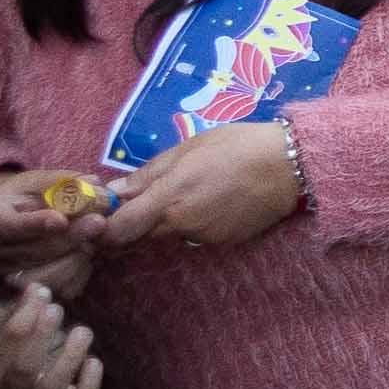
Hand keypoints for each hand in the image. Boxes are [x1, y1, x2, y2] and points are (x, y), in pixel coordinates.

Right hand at [0, 164, 107, 291]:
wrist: (0, 225)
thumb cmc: (19, 199)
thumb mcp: (32, 182)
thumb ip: (60, 182)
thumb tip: (93, 182)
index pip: (8, 226)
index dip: (35, 224)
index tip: (61, 219)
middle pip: (34, 251)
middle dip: (70, 237)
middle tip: (99, 222)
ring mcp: (10, 275)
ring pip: (48, 274)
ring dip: (77, 255)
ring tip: (95, 237)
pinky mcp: (29, 288)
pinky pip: (60, 288)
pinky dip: (79, 272)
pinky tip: (87, 254)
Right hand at [0, 280, 104, 388]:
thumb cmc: (4, 376)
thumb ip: (17, 319)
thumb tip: (37, 287)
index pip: (2, 348)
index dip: (22, 318)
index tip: (40, 294)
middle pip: (25, 367)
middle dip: (41, 335)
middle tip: (56, 309)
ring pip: (54, 385)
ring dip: (70, 356)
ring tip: (82, 330)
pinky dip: (90, 382)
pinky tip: (93, 361)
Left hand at [103, 121, 307, 252]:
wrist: (290, 165)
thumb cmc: (237, 146)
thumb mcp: (187, 148)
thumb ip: (149, 173)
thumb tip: (115, 192)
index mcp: (168, 199)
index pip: (119, 229)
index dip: (102, 230)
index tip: (98, 220)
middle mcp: (181, 225)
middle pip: (140, 236)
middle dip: (134, 223)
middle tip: (140, 202)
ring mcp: (204, 237)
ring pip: (169, 235)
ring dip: (166, 222)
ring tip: (189, 193)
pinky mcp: (224, 242)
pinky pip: (196, 235)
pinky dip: (194, 222)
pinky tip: (213, 201)